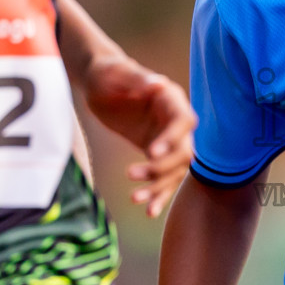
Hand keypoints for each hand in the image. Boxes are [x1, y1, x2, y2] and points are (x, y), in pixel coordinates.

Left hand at [84, 56, 195, 216]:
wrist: (99, 83)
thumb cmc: (107, 73)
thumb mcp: (117, 73)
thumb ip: (138, 79)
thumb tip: (159, 84)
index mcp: (171, 99)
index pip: (184, 122)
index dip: (173, 139)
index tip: (151, 152)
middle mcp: (175, 121)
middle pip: (183, 152)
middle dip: (161, 167)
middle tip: (131, 174)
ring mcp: (168, 139)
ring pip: (175, 171)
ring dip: (158, 186)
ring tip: (134, 199)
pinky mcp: (156, 153)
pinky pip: (163, 178)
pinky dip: (158, 195)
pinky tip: (148, 211)